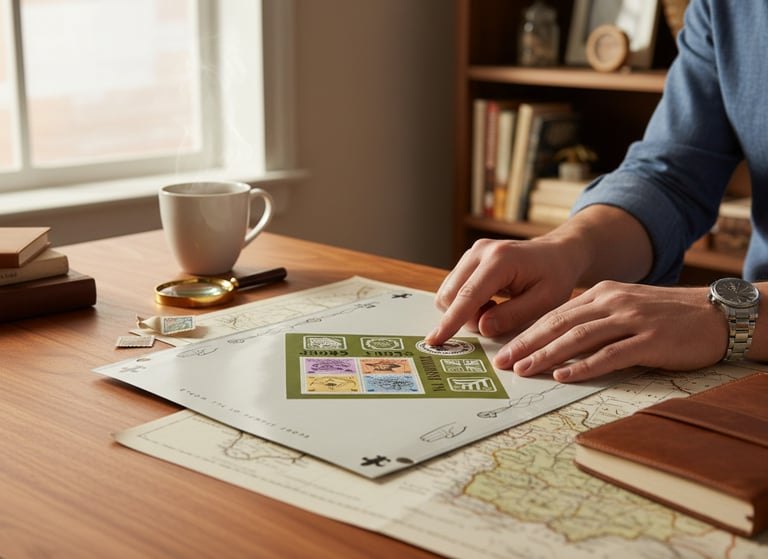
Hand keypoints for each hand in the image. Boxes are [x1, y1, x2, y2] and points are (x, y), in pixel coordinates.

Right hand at [427, 237, 581, 344]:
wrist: (557, 254)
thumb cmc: (555, 276)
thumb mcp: (545, 302)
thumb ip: (512, 316)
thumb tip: (482, 327)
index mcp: (500, 260)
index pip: (468, 295)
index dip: (451, 321)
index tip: (436, 340)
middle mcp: (480, 252)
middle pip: (450, 295)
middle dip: (464, 318)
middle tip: (496, 322)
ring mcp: (472, 254)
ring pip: (448, 293)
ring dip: (465, 311)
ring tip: (495, 309)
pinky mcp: (468, 260)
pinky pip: (454, 289)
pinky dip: (466, 304)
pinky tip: (489, 302)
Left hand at [495, 280, 726, 381]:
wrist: (714, 314)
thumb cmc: (665, 316)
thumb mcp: (624, 307)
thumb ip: (594, 319)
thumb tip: (558, 340)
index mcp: (602, 293)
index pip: (555, 314)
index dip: (526, 332)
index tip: (504, 349)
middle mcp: (612, 302)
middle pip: (560, 324)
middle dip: (527, 343)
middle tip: (503, 362)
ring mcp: (631, 320)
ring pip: (579, 337)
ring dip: (547, 355)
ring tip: (524, 370)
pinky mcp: (650, 340)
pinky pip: (611, 354)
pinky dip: (585, 366)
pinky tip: (564, 376)